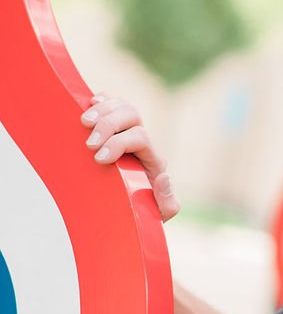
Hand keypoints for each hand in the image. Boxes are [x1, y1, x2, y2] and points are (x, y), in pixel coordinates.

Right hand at [80, 92, 179, 220]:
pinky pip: (111, 103)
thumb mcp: (157, 213)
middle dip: (108, 125)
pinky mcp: (114, 127)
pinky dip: (100, 99)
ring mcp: (128, 131)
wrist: (130, 209)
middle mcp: (141, 141)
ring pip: (121, 106)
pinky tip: (88, 104)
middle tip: (89, 144)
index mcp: (152, 159)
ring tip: (83, 122)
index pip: (140, 138)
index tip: (99, 159)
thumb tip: (165, 177)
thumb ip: (167, 202)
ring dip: (101, 110)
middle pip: (131, 115)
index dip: (118, 144)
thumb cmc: (141, 210)